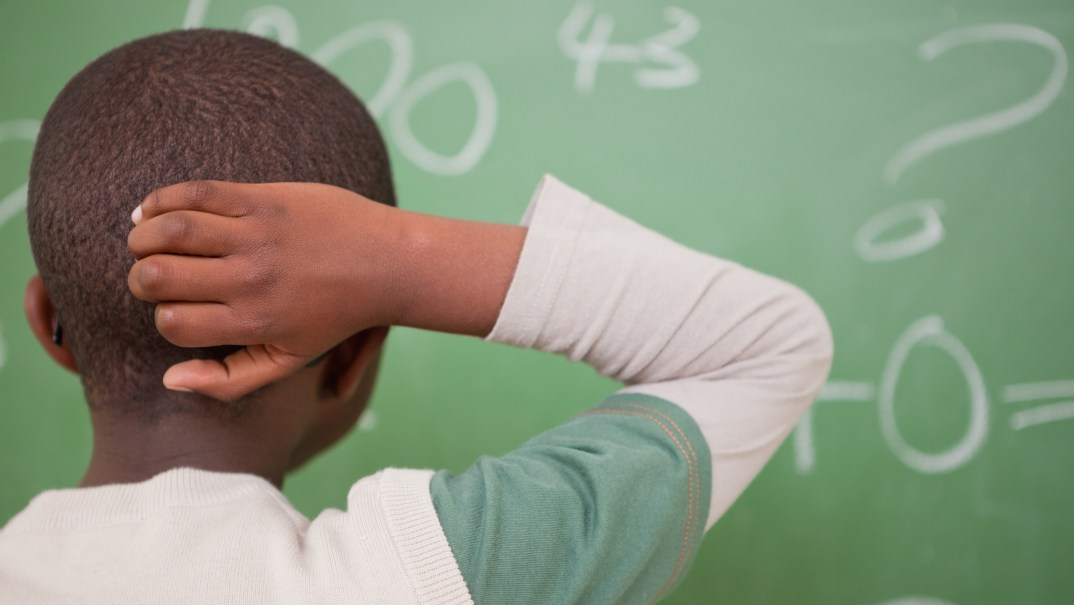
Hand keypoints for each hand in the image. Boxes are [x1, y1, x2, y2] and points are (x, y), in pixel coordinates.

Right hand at [128, 180, 400, 400]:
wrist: (387, 263)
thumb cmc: (335, 315)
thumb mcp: (289, 360)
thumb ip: (230, 380)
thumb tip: (170, 378)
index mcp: (255, 321)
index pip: (172, 322)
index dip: (162, 316)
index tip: (175, 308)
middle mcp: (251, 279)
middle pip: (159, 277)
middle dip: (141, 277)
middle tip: (150, 274)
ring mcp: (258, 235)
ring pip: (170, 230)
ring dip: (142, 235)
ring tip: (145, 241)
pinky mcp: (265, 199)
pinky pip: (196, 193)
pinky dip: (162, 199)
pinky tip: (154, 210)